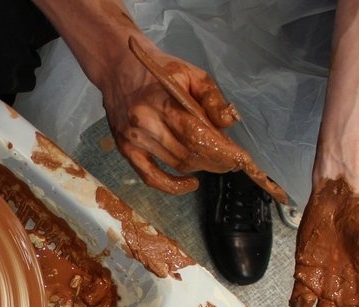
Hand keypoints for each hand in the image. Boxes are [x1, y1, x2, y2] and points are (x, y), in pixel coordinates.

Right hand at [98, 36, 251, 194]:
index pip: (198, 135)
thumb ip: (211, 98)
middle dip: (216, 162)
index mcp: (163, 102)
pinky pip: (150, 177)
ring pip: (175, 165)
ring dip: (200, 168)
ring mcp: (134, 140)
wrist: (117, 68)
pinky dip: (172, 186)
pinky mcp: (126, 150)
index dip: (222, 151)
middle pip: (188, 154)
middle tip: (233, 162)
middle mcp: (146, 124)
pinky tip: (190, 183)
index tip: (241, 158)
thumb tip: (229, 123)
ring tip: (216, 163)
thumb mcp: (191, 73)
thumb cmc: (158, 70)